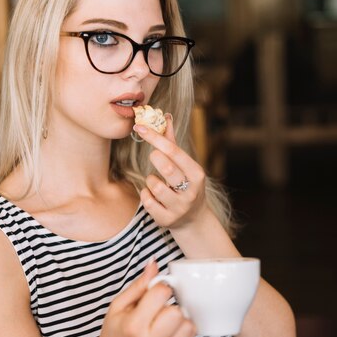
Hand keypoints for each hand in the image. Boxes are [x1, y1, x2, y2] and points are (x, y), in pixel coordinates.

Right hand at [95, 260, 195, 336]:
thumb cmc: (117, 329)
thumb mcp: (119, 304)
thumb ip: (139, 284)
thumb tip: (154, 263)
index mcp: (134, 326)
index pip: (161, 294)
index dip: (160, 287)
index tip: (153, 291)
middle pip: (177, 312)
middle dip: (170, 303)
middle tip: (159, 306)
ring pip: (188, 323)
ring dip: (179, 316)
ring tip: (163, 318)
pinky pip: (191, 335)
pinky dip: (183, 326)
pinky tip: (169, 327)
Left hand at [134, 115, 205, 229]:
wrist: (193, 220)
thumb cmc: (186, 185)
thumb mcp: (185, 166)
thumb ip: (173, 142)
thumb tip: (166, 116)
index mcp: (197, 174)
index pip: (174, 151)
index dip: (155, 137)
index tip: (139, 127)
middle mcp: (191, 191)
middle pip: (166, 167)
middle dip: (155, 158)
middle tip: (155, 158)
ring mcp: (179, 207)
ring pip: (154, 185)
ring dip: (150, 180)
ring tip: (158, 183)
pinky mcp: (166, 219)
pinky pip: (147, 201)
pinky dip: (146, 195)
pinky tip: (154, 196)